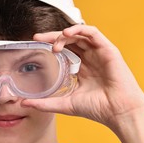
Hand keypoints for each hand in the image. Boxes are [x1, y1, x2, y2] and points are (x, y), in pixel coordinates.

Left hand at [22, 25, 143, 128]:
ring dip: (65, 34)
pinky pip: (93, 33)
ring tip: (54, 43)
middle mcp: (91, 58)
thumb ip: (46, 103)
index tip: (35, 44)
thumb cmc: (97, 109)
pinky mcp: (109, 50)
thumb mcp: (65, 104)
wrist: (119, 113)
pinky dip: (80, 30)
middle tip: (38, 38)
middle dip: (53, 37)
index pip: (65, 50)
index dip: (51, 44)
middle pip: (70, 40)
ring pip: (80, 34)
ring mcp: (100, 53)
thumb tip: (24, 103)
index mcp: (83, 68)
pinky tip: (67, 34)